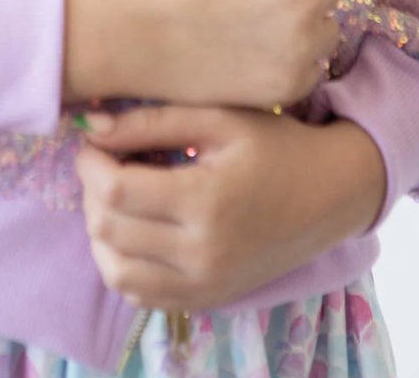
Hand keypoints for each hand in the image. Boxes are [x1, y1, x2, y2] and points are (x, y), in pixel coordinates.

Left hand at [73, 102, 386, 311]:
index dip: (90, 162)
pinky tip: (135, 229)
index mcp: (207, 201)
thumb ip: (152, 121)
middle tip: (107, 161)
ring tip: (118, 196)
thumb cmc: (275, 145)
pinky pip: (140, 294)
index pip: (115, 191)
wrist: (329, 195)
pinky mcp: (207, 300)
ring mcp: (205, 285)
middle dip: (91, 190)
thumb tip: (92, 128)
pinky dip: (121, 263)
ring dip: (101, 231)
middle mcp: (203, 254)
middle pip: (109, 230)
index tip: (95, 141)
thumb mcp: (219, 117)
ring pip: (114, 270)